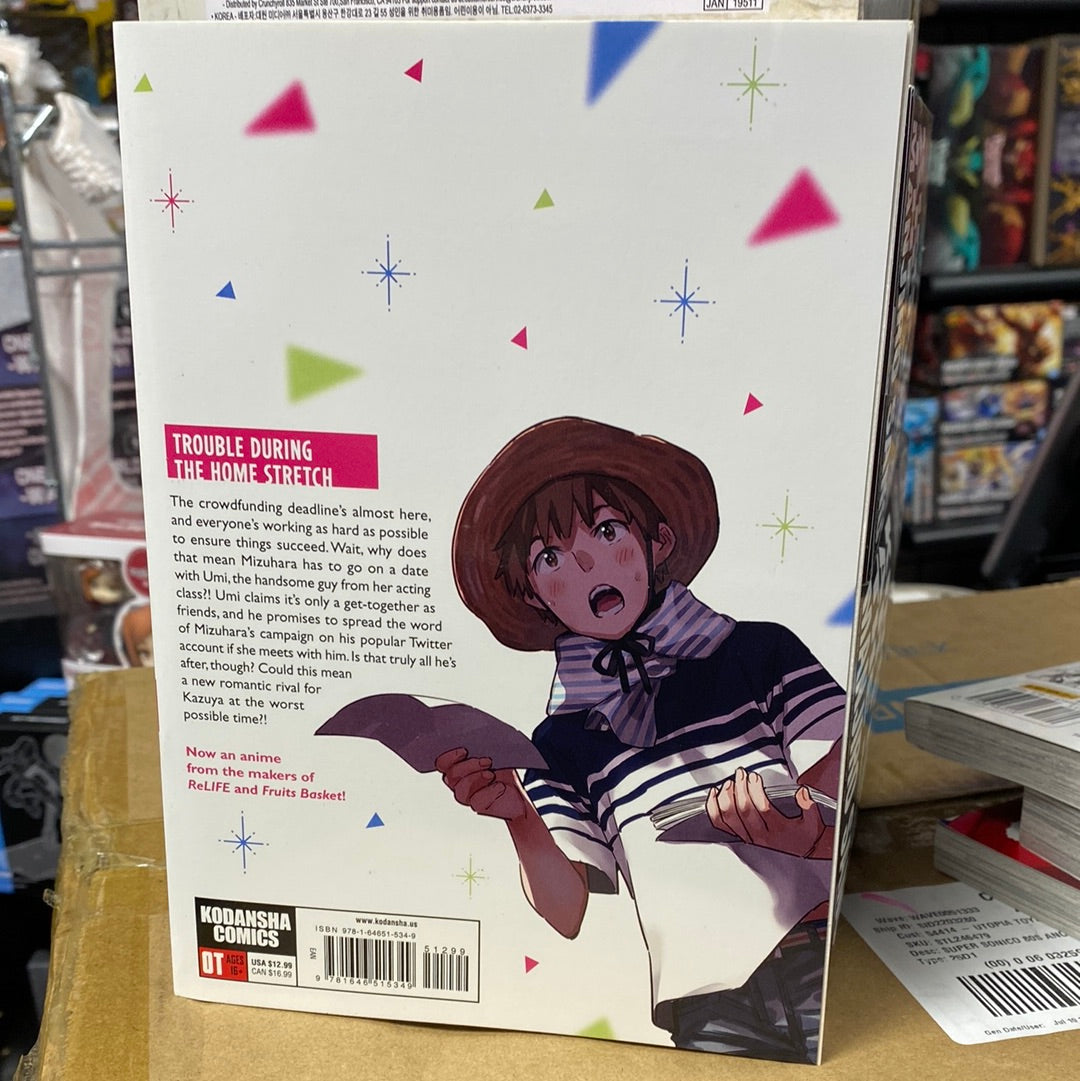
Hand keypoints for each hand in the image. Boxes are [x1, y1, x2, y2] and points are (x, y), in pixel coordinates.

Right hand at [435, 747, 528, 821]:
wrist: (518, 795)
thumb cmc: (504, 771)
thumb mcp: (494, 752)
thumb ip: (481, 744)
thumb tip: (477, 728)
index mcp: (458, 766)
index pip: (442, 763)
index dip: (449, 757)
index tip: (464, 751)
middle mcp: (459, 782)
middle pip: (451, 776)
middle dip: (468, 766)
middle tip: (487, 761)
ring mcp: (467, 796)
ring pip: (460, 791)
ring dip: (477, 779)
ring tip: (491, 774)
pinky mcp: (478, 806)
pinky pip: (476, 802)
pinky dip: (490, 792)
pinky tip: (500, 787)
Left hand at [706, 768, 829, 858]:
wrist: (804, 851)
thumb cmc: (806, 835)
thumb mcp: (813, 822)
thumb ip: (808, 806)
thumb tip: (802, 792)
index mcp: (778, 829)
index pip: (762, 808)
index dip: (755, 790)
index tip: (755, 776)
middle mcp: (761, 835)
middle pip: (744, 809)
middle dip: (740, 787)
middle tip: (740, 773)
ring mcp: (749, 837)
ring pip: (730, 817)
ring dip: (727, 796)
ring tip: (730, 782)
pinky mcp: (741, 837)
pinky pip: (721, 824)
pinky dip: (713, 808)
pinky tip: (714, 794)